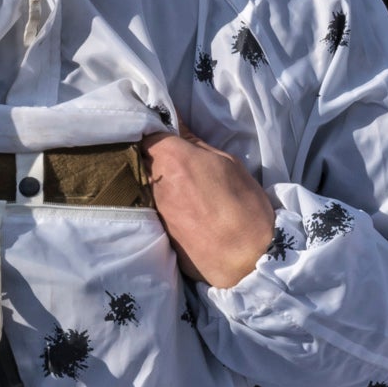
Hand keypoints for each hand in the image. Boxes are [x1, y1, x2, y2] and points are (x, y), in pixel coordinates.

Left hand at [148, 133, 278, 288]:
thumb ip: (196, 144)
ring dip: (155, 180)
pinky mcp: (155, 232)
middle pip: (140, 159)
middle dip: (152, 155)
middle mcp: (154, 183)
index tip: (167, 133)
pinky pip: (151, 208)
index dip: (155, 131)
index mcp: (173, 159)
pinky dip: (159, 203)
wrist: (247, 260)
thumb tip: (177, 126)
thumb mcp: (228, 163)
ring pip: (142, 184)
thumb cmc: (245, 206)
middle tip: (173, 157)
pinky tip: (180, 207)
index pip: (147, 133)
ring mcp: (151, 210)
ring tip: (179, 184)